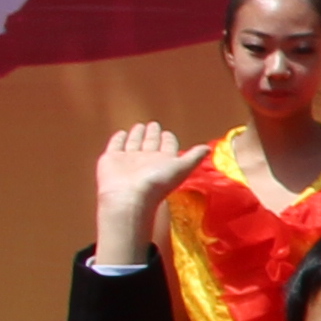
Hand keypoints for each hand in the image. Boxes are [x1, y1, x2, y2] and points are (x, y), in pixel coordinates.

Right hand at [88, 119, 191, 264]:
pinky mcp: (111, 159)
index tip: (168, 133)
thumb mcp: (181, 168)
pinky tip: (121, 133)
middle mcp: (146, 159)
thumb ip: (194, 157)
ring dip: (138, 134)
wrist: (129, 196)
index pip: (167, 146)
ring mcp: (128, 159)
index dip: (168, 139)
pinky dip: (118, 139)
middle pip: (151, 143)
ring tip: (141, 126)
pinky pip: (116, 145)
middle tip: (154, 124)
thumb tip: (208, 148)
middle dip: (153, 134)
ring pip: (134, 142)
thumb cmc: (157, 183)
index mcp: (163, 161)